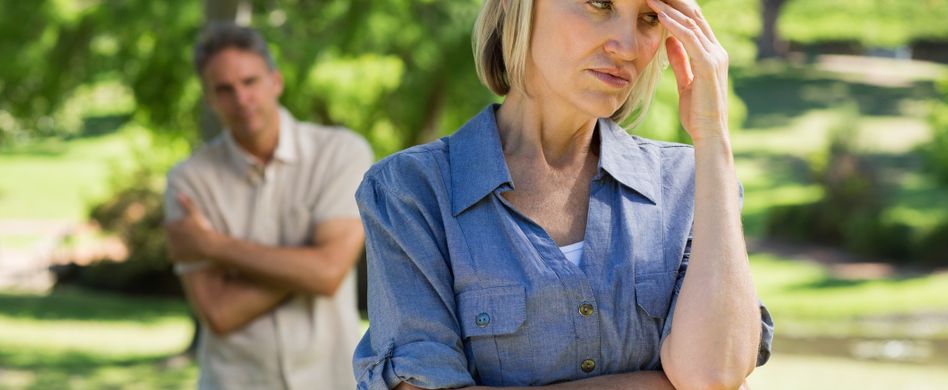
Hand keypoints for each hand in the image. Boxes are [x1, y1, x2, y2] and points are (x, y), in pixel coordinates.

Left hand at [166, 193, 220, 261]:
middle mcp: (167, 238)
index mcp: (169, 227)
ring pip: (172, 246)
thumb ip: (186, 203)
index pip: (168, 225)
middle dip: (176, 236)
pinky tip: (189, 252)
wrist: (208, 246)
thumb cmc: (201, 228)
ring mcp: (171, 248)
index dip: (176, 226)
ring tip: (190, 244)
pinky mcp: (175, 257)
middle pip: (170, 236)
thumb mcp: (195, 214)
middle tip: (189, 236)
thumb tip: (178, 193)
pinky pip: (175, 256)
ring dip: (178, 245)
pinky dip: (180, 255)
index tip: (185, 228)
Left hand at [647, 0, 729, 142]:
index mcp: (713, 55)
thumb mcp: (685, 80)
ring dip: (670, 9)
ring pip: (692, 24)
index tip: (659, 2)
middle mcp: (717, 52)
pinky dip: (674, 25)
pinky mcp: (708, 65)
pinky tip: (661, 16)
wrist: (709, 132)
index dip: (678, 11)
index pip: (696, 25)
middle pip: (695, 18)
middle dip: (675, 4)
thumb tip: (669, 40)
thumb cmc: (697, 111)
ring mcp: (715, 57)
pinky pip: (690, 38)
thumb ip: (680, 59)